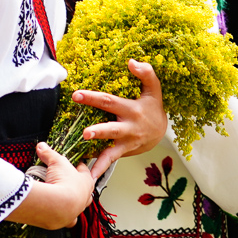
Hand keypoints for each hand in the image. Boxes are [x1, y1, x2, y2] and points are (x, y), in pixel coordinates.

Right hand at [6, 143, 94, 229]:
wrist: (57, 204)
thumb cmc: (63, 182)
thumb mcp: (55, 162)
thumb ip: (48, 153)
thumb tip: (41, 146)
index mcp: (87, 181)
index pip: (85, 171)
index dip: (79, 166)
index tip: (75, 164)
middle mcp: (85, 197)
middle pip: (85, 190)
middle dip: (79, 186)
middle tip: (69, 182)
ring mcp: (78, 210)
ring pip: (80, 205)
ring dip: (74, 202)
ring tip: (64, 198)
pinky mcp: (68, 220)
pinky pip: (69, 220)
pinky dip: (65, 217)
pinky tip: (59, 214)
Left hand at [73, 60, 168, 179]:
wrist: (161, 133)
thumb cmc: (152, 107)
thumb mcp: (154, 90)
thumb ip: (146, 74)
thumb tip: (131, 62)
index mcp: (132, 110)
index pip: (110, 102)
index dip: (93, 98)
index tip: (76, 95)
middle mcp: (129, 128)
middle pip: (112, 129)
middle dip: (98, 131)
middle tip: (85, 133)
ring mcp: (126, 143)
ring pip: (112, 151)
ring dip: (99, 159)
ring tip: (86, 167)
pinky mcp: (123, 153)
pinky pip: (110, 160)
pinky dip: (100, 167)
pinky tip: (87, 176)